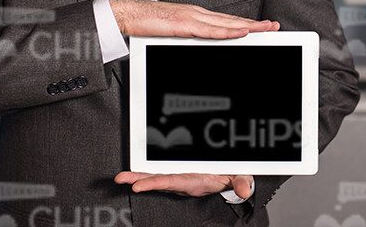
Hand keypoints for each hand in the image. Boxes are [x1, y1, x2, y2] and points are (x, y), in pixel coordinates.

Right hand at [109, 0, 278, 38]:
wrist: (128, 14)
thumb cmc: (146, 24)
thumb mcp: (172, 32)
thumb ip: (188, 37)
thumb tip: (199, 44)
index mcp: (196, 16)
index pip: (227, 21)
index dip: (246, 24)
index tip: (262, 27)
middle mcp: (198, 14)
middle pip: (232, 21)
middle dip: (254, 24)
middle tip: (274, 26)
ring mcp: (192, 18)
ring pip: (226, 24)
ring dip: (249, 27)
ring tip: (266, 29)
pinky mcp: (184, 24)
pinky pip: (210, 31)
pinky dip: (228, 33)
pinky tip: (241, 34)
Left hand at [114, 172, 253, 198]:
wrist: (230, 179)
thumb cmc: (231, 177)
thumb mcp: (239, 178)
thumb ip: (241, 183)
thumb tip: (245, 191)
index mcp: (195, 182)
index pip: (172, 183)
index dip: (154, 184)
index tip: (138, 186)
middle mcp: (183, 182)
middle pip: (157, 181)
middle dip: (139, 180)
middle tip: (121, 180)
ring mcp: (178, 178)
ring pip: (155, 177)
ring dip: (137, 177)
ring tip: (121, 178)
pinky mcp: (177, 174)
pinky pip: (158, 174)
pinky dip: (144, 174)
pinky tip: (132, 174)